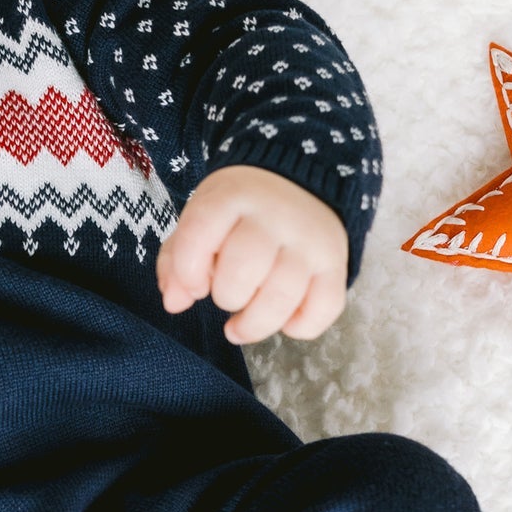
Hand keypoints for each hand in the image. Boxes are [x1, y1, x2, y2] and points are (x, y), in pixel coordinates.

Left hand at [156, 165, 348, 343]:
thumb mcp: (202, 220)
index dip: (188, 272)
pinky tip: (283, 319)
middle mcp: (275, 215)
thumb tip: (175, 303)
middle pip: (243, 269)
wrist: (301, 184)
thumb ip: (177, 261)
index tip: (194, 284)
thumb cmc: (239, 214)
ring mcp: (310, 240)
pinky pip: (324, 308)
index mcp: (232, 196)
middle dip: (225, 296)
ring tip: (239, 326)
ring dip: (254, 324)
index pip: (199, 234)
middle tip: (227, 294)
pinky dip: (298, 327)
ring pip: (281, 297)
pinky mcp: (336, 264)